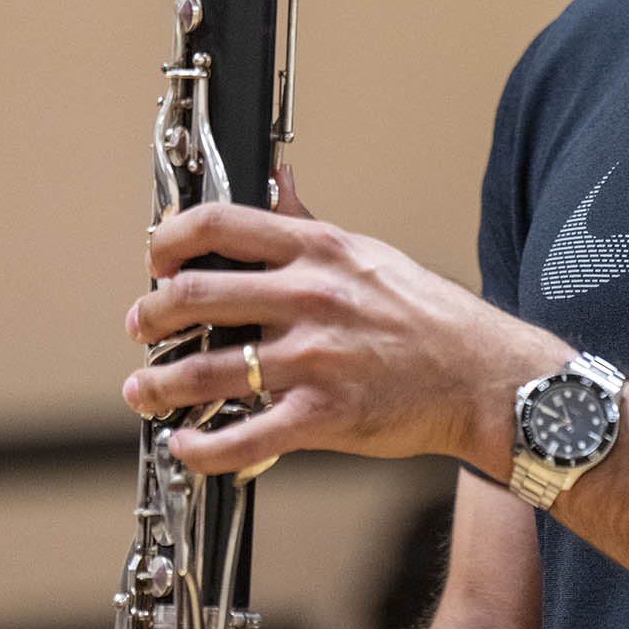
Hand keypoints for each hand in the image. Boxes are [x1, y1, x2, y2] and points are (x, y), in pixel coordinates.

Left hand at [121, 191, 563, 479]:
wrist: (487, 379)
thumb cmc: (432, 319)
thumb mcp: (372, 255)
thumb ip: (312, 223)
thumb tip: (278, 181)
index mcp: (321, 252)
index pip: (220, 226)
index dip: (169, 240)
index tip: (155, 259)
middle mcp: (312, 298)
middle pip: (195, 296)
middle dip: (151, 316)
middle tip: (142, 329)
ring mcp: (315, 359)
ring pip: (205, 371)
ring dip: (158, 385)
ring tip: (145, 391)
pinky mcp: (324, 416)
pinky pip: (242, 437)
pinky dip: (200, 448)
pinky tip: (186, 444)